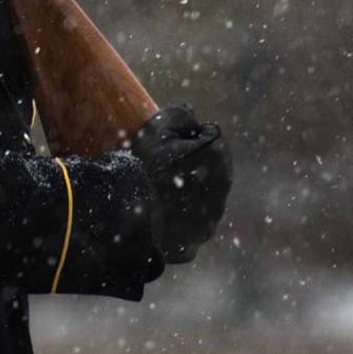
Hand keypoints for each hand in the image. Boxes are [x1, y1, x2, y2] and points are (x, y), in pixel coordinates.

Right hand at [131, 105, 231, 263]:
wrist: (129, 218)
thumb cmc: (144, 167)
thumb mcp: (156, 129)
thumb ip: (180, 114)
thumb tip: (192, 115)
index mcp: (216, 154)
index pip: (211, 134)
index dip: (190, 135)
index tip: (171, 143)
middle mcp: (222, 186)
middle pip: (213, 165)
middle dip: (195, 162)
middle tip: (165, 165)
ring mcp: (212, 216)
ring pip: (205, 195)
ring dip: (191, 189)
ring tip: (160, 190)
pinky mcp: (198, 239)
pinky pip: (192, 223)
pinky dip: (182, 217)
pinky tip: (161, 212)